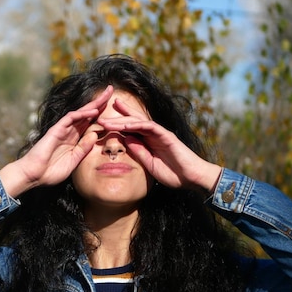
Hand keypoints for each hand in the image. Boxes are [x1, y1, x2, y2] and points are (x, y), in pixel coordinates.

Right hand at [0, 86, 112, 196]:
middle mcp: (69, 131)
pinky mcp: (56, 130)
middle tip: (112, 90)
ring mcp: (62, 129)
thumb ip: (84, 149)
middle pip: (87, 113)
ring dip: (93, 104)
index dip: (102, 114)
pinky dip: (82, 114)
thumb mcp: (73, 161)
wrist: (34, 175)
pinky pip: (70, 118)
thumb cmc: (51, 172)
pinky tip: (93, 111)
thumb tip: (95, 135)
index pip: (90, 123)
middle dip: (100, 102)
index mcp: (74, 139)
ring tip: (107, 95)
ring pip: (80, 113)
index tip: (115, 108)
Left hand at [98, 99, 221, 191]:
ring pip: (138, 121)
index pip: (131, 128)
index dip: (117, 124)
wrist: (192, 178)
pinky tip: (123, 124)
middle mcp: (154, 134)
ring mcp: (160, 133)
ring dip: (121, 119)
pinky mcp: (166, 136)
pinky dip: (136, 124)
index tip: (103, 122)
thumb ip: (139, 151)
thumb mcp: (149, 164)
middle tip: (99, 113)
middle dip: (117, 116)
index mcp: (149, 141)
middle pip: (133, 121)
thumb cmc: (173, 174)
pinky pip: (149, 127)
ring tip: (106, 119)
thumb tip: (126, 140)